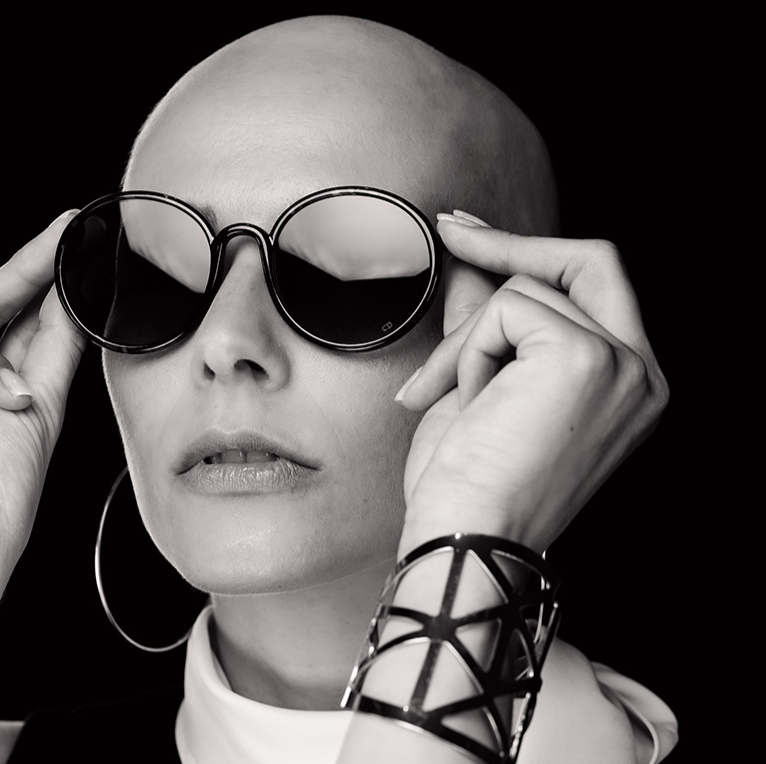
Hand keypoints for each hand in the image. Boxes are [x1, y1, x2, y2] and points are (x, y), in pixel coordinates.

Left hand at [396, 213, 668, 555]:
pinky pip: (503, 309)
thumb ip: (489, 322)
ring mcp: (621, 365)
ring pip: (524, 291)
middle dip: (512, 243)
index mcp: (629, 386)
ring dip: (467, 342)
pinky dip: (467, 353)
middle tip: (448, 229)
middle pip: (590, 261)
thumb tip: (471, 262)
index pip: (596, 287)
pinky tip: (466, 403)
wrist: (463, 538)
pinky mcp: (584, 358)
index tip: (472, 232)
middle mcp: (641, 376)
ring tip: (454, 402)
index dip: (536, 252)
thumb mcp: (481, 385)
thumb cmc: (469, 484)